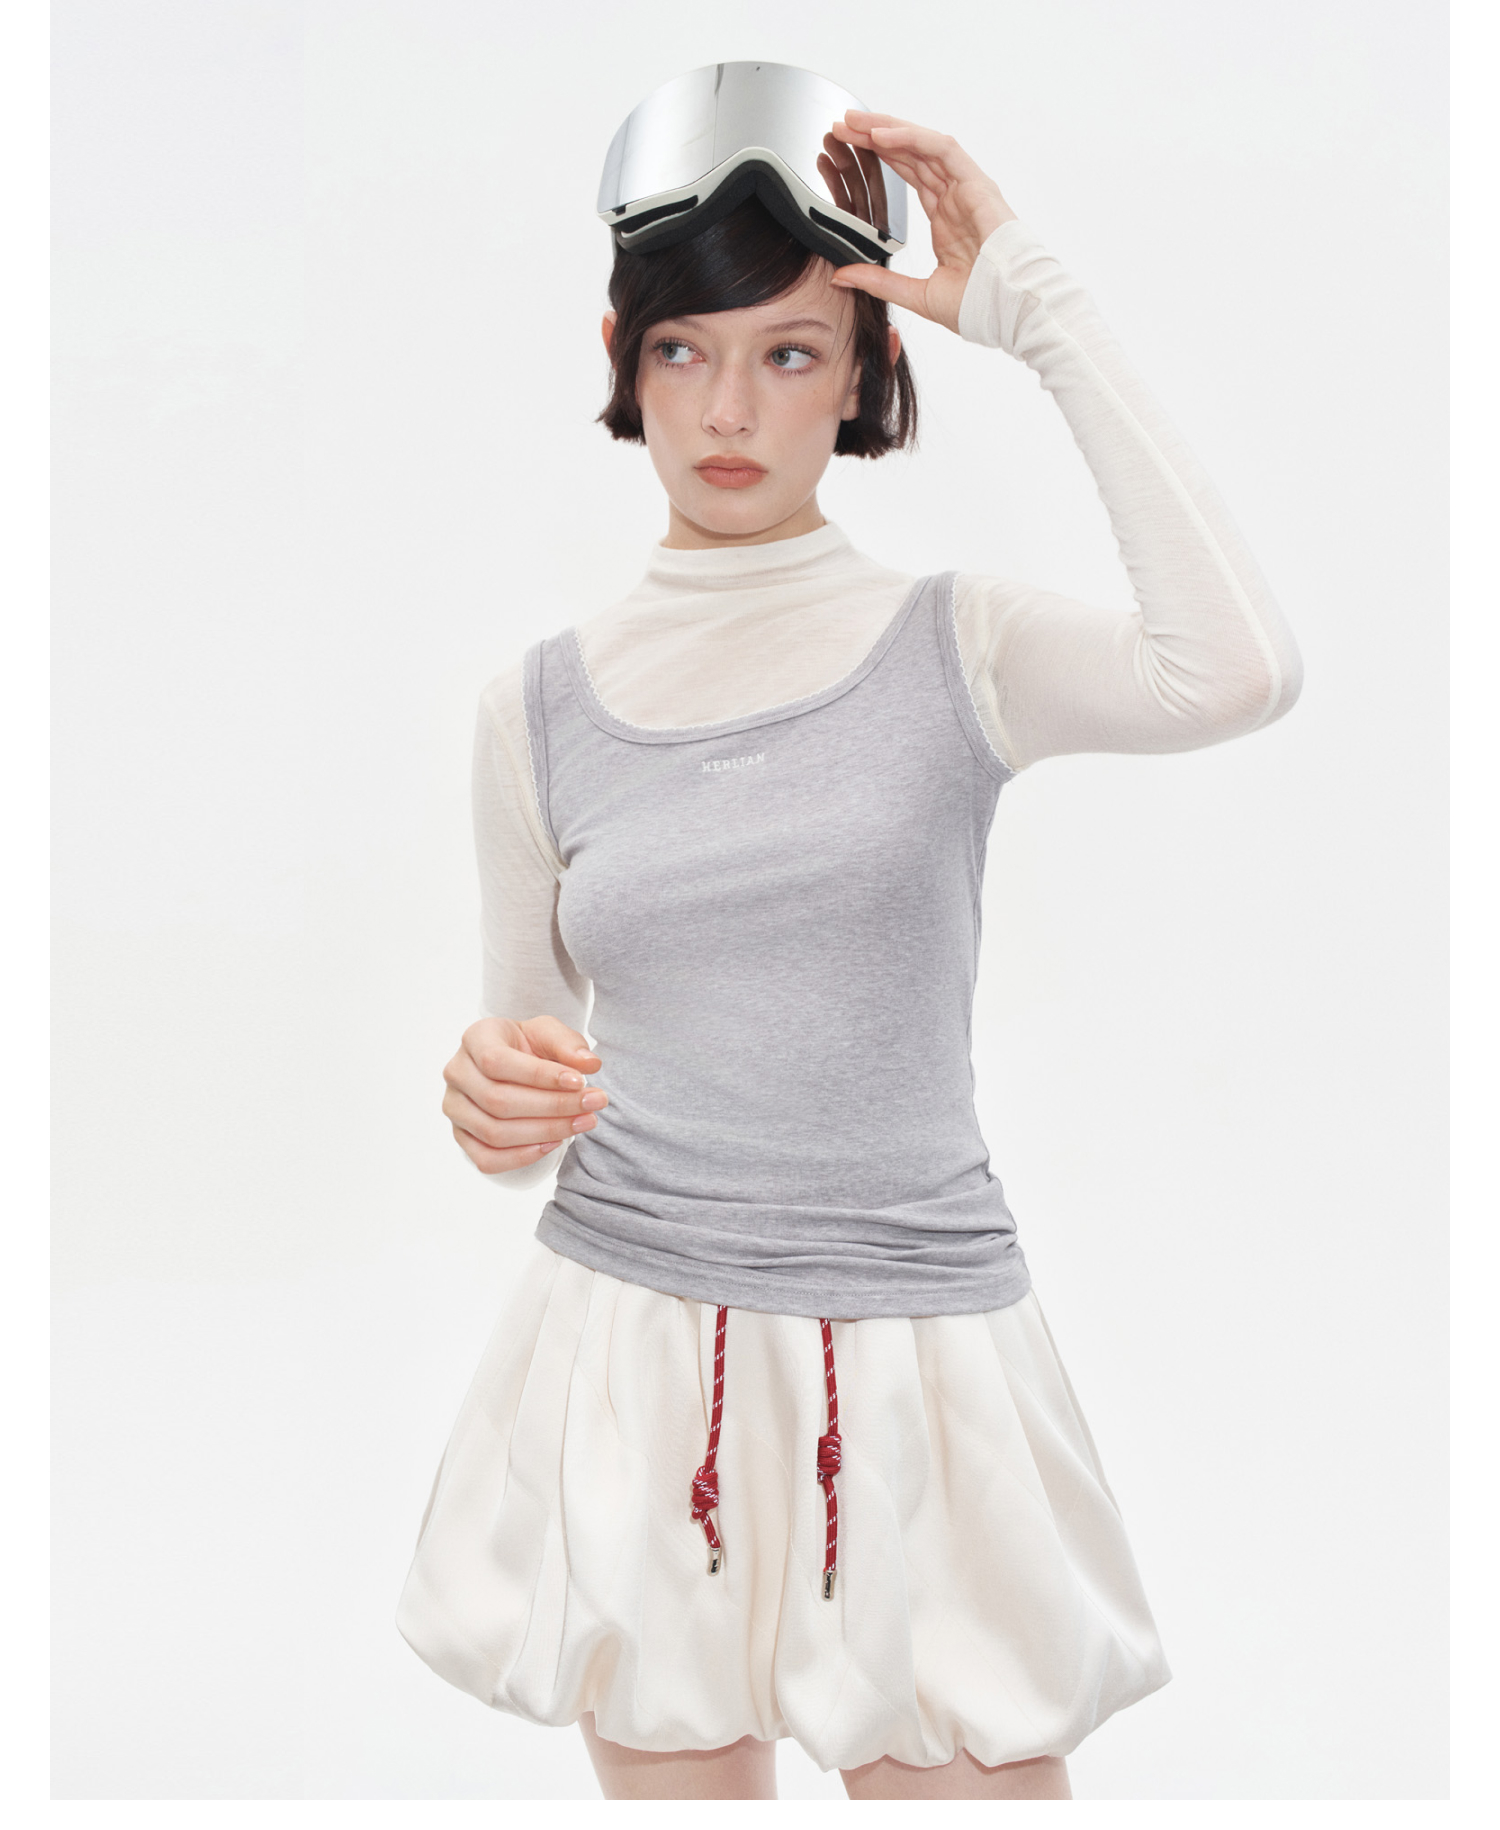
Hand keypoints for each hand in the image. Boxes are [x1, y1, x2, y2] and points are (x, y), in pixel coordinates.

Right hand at [442, 1015, 606, 1173]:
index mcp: (475, 1038)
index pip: (497, 1062)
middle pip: (498, 1101)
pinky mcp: (461, 1136)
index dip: (540, 1075)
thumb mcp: (549, 1034)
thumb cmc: (530, 1046)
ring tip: (584, 1122)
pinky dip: (522, 1157)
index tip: (581, 1081)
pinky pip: (487, 1159)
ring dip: (545, 1132)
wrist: (514, 1067)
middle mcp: (457, 1073)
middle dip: (553, 1106)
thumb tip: (590, 1065)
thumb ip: (568, 1044)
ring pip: (494, 1133)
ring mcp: (455, 1108)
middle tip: (594, 1103)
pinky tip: (554, 1143)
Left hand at [823, 113, 1016, 332]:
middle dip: (875, 136)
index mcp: (944, 219)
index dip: (878, 159)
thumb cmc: (980, 305)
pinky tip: (881, 135)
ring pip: (922, 144)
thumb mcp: (916, 295)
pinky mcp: (976, 183)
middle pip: (910, 154)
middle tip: (842, 125)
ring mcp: (966, 188)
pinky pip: (942, 149)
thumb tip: (840, 276)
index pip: (908, 174)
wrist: (1011, 310)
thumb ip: (879, 282)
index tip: (846, 150)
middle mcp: (954, 197)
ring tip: (853, 122)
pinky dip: (911, 138)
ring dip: (887, 129)